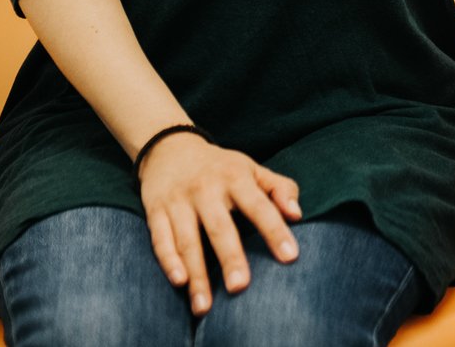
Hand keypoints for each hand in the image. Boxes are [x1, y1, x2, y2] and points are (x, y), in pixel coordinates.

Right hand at [137, 133, 302, 315]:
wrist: (171, 148)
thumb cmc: (221, 167)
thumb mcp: (252, 169)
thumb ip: (279, 189)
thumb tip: (297, 214)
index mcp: (235, 178)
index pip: (259, 206)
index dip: (275, 230)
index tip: (291, 256)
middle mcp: (206, 189)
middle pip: (220, 226)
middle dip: (230, 257)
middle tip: (241, 288)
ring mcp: (179, 201)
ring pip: (187, 240)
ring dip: (196, 273)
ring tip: (205, 306)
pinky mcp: (156, 211)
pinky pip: (160, 238)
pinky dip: (168, 260)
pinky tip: (179, 281)